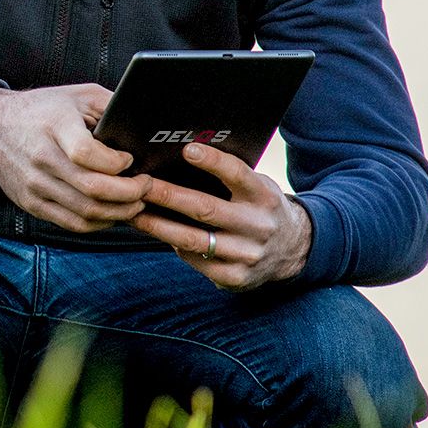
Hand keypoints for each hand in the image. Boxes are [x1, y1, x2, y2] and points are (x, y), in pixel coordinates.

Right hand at [0, 83, 147, 233]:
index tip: (130, 159)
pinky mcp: (31, 203)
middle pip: (92, 189)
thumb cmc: (42, 110)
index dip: (117, 163)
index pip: (87, 154)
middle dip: (130, 193)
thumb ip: (111, 106)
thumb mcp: (78, 95)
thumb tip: (143, 125)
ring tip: (135, 202)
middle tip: (145, 186)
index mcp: (54, 126)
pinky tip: (112, 212)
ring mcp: (34, 184)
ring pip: (86, 212)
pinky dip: (99, 223)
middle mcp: (41, 157)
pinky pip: (72, 223)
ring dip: (120, 212)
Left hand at [128, 142, 312, 290]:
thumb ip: (230, 176)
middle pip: (205, 208)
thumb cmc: (260, 207)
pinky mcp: (236, 277)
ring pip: (193, 240)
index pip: (238, 174)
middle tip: (139, 184)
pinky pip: (196, 261)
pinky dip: (175, 246)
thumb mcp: (257, 186)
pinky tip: (159, 235)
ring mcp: (248, 254)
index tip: (187, 149)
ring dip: (158, 226)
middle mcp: (258, 226)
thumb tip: (180, 156)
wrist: (293, 249)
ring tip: (134, 213)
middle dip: (167, 195)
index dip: (213, 162)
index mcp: (264, 196)